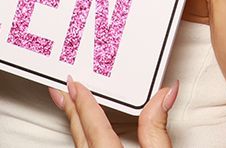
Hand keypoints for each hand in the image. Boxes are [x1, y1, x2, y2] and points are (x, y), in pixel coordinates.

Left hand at [50, 76, 178, 147]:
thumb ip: (158, 127)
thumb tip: (165, 94)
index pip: (93, 124)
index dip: (83, 102)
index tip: (75, 84)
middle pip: (79, 133)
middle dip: (71, 109)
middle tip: (61, 89)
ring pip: (78, 144)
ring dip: (74, 123)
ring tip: (68, 106)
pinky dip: (81, 137)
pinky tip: (82, 132)